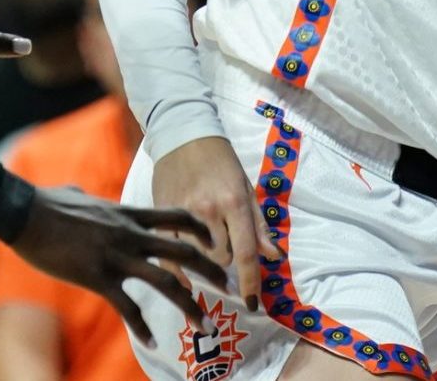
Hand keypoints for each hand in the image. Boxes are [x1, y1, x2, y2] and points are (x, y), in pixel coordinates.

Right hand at [9, 185, 228, 345]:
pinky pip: (128, 307)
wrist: (25, 213)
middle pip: (184, 251)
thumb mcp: (79, 195)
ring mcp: (116, 257)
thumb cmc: (47, 203)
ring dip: (191, 306)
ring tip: (207, 326)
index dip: (201, 229)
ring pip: (166, 282)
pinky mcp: (98, 277)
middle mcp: (130, 234)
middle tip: (229, 287)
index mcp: (128, 214)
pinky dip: (142, 327)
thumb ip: (90, 198)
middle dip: (211, 270)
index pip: (177, 216)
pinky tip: (152, 342)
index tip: (216, 243)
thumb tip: (82, 195)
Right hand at [152, 135, 283, 311]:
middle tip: (227, 248)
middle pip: (222, 259)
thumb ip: (258, 224)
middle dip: (228, 260)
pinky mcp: (162, 213)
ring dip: (206, 261)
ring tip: (207, 250)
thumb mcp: (246, 187)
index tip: (253, 303)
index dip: (250, 282)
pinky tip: (186, 279)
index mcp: (234, 202)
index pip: (245, 253)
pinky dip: (180, 269)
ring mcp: (183, 213)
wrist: (182, 134)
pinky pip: (171, 253)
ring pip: (198, 258)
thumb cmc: (221, 160)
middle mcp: (209, 210)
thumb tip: (274, 256)